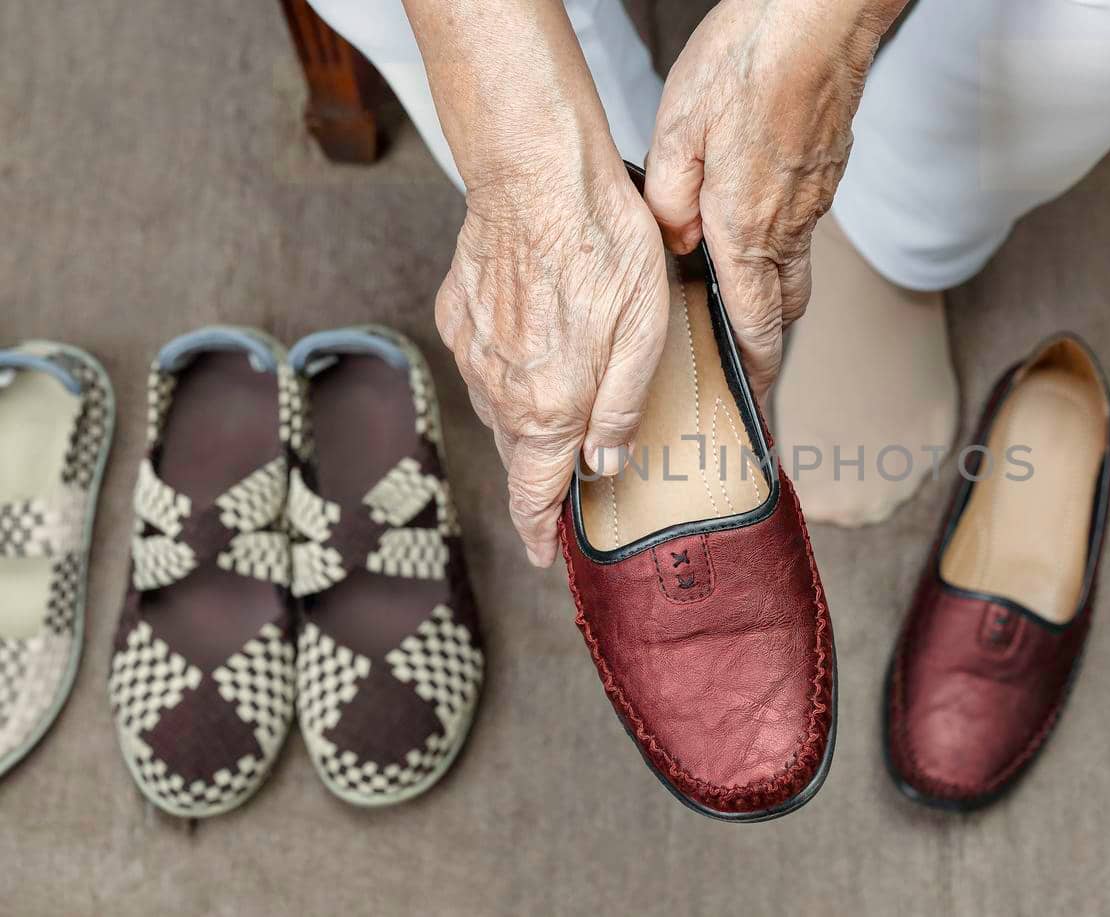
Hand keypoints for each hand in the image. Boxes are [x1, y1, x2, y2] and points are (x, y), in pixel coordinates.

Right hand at [435, 158, 669, 566]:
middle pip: (519, 455)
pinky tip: (535, 345)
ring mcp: (472, 352)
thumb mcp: (643, 338)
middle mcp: (498, 391)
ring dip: (527, 419)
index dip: (539, 533)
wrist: (537, 177)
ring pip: (499, 408)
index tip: (544, 555)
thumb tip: (604, 464)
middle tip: (566, 482)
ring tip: (560, 405)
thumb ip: (621, 411)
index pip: (533, 495)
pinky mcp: (458, 315)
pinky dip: (508, 371)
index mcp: (546, 409)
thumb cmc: (603, 249)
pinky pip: (483, 363)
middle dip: (541, 475)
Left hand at [645, 0, 904, 397]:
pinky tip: (754, 219)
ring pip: (795, 266)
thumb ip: (669, 200)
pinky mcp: (826, 169)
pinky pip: (802, 224)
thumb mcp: (678, 130)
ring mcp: (815, 198)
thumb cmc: (750, 62)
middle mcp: (790, 224)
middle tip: (743, 363)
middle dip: (765, 343)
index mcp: (748, 227)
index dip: (753, 373)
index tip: (749, 404)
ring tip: (742, 299)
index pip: (757, 326)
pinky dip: (779, 241)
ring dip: (772, 292)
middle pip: (785, 308)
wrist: (820, 19)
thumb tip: (673, 241)